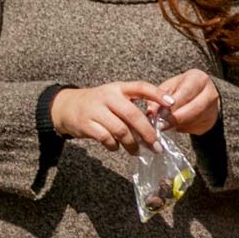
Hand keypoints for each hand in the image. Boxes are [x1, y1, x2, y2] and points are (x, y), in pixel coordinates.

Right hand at [50, 81, 171, 151]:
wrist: (66, 106)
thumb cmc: (98, 106)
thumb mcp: (114, 99)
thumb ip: (132, 109)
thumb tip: (155, 128)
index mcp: (118, 88)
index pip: (140, 86)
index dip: (157, 94)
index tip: (172, 103)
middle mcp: (107, 96)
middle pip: (132, 115)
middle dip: (147, 133)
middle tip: (156, 147)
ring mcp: (95, 110)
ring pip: (120, 130)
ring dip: (132, 144)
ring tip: (137, 151)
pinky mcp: (86, 123)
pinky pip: (106, 138)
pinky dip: (114, 146)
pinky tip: (116, 147)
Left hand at [157, 68, 219, 135]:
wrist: (199, 94)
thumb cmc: (181, 88)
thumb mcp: (169, 86)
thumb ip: (159, 97)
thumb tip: (151, 113)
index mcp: (199, 79)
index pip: (185, 94)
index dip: (172, 106)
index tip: (160, 114)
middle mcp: (210, 93)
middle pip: (194, 109)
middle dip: (176, 118)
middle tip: (162, 125)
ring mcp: (213, 109)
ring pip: (194, 121)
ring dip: (178, 125)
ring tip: (166, 125)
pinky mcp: (210, 122)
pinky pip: (195, 128)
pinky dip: (183, 128)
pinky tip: (177, 124)